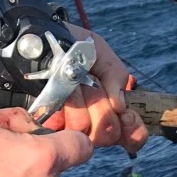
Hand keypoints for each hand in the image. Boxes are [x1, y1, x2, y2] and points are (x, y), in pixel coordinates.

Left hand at [44, 24, 147, 153]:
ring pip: (84, 129)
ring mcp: (69, 124)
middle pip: (108, 134)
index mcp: (111, 109)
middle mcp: (92, 121)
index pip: (132, 137)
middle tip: (92, 85)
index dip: (134, 131)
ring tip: (73, 83)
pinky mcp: (47, 123)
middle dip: (102, 107)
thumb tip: (121, 106)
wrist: (42, 39)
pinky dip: (64, 105)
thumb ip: (116, 74)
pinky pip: (60, 127)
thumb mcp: (100, 52)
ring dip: (81, 101)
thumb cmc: (73, 46)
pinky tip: (62, 92)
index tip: (127, 114)